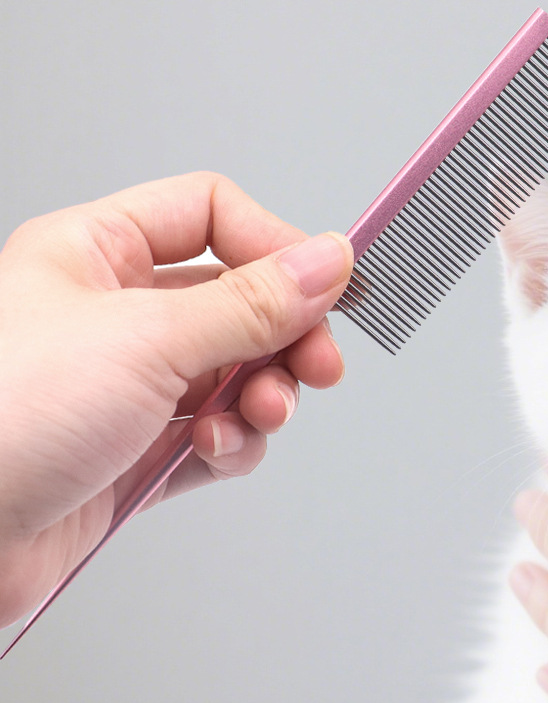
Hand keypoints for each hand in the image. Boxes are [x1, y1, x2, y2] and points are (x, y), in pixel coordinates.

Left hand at [0, 173, 352, 625]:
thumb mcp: (146, 339)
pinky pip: (215, 436)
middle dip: (285, 338)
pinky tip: (214, 450)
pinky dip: (231, 444)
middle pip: (237, 303)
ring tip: (259, 415)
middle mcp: (115, 316)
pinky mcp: (138, 454)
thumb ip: (250, 303)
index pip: (211, 217)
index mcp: (96, 255)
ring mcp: (128, 388)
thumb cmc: (4, 420)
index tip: (329, 287)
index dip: (275, 246)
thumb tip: (325, 262)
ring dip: (262, 399)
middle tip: (319, 365)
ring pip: (235, 377)